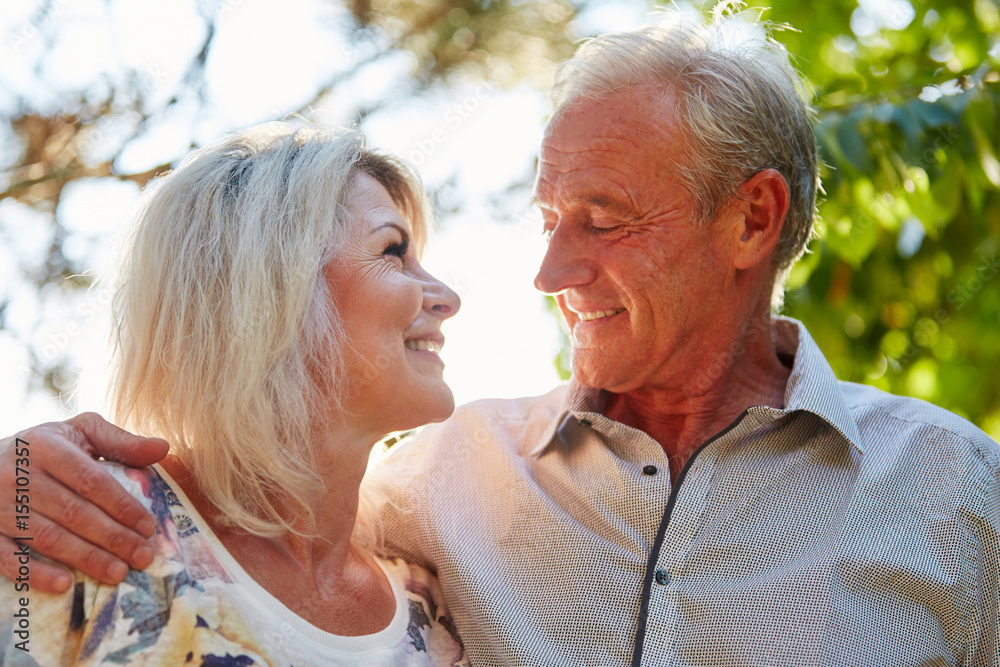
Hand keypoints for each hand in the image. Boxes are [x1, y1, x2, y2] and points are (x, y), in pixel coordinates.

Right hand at [0, 412, 168, 592]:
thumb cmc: (43, 447)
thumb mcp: (79, 432)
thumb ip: (119, 441)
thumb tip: (163, 448)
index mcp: (46, 447)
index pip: (92, 481)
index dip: (122, 506)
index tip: (148, 528)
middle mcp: (18, 475)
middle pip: (74, 513)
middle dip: (113, 538)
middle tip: (143, 557)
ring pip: (47, 537)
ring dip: (86, 558)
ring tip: (118, 573)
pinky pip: (7, 557)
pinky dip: (35, 573)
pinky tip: (65, 584)